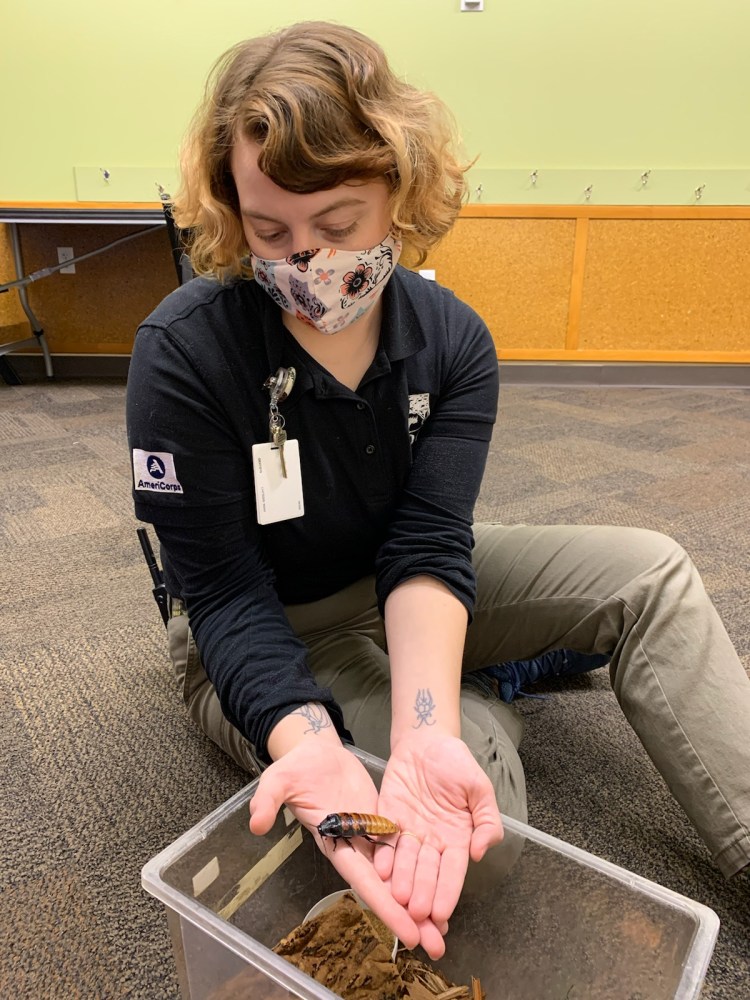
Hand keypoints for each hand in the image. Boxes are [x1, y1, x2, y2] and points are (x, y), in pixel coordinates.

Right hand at [248, 741, 446, 955]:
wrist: (314, 750)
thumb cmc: (296, 767)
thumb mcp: (278, 779)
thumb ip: (267, 800)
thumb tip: (255, 824)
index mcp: (334, 842)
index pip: (362, 880)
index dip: (384, 905)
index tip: (406, 931)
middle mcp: (354, 846)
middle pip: (385, 886)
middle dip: (408, 916)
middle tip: (436, 945)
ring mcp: (369, 835)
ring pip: (397, 874)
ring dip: (418, 898)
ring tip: (443, 927)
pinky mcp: (381, 820)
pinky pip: (403, 850)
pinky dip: (419, 869)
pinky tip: (439, 884)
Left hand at [373, 731, 502, 954]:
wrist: (426, 741)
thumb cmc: (456, 764)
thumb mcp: (480, 788)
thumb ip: (487, 820)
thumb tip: (479, 852)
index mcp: (457, 838)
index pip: (452, 871)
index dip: (447, 891)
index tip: (442, 912)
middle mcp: (431, 841)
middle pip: (427, 872)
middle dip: (423, 893)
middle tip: (417, 913)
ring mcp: (408, 831)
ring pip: (405, 862)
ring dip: (402, 880)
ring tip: (399, 897)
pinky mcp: (386, 818)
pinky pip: (384, 840)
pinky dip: (382, 855)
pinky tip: (380, 869)